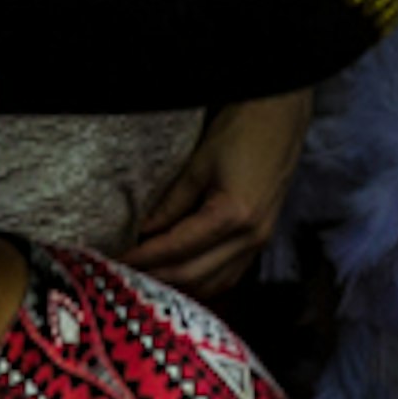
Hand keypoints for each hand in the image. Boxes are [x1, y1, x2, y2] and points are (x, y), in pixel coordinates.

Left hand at [127, 91, 312, 298]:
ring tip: (144, 279)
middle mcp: (251, 235)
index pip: (175, 250)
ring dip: (176, 286)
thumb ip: (170, 205)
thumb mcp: (198, 164)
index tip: (114, 262)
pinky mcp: (262, 238)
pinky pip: (228, 274)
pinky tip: (176, 276)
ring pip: (212, 284)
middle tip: (122, 276)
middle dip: (154, 277)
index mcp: (233, 215)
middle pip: (192, 275)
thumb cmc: (242, 129)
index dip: (142, 259)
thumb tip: (142, 234)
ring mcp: (260, 240)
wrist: (283, 113)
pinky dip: (200, 280)